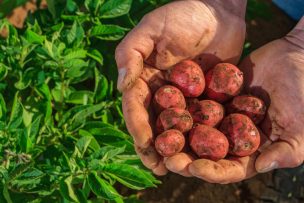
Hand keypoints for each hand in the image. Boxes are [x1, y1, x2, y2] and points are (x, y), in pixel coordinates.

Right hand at [118, 0, 246, 174]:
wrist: (220, 11)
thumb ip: (132, 54)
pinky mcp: (204, 98)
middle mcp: (160, 91)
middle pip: (154, 122)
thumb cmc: (183, 14)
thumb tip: (121, 87)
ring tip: (177, 169)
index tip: (145, 145)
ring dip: (175, 148)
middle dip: (154, 146)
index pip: (136, 106)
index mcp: (144, 77)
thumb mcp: (152, 28)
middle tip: (158, 168)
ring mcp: (183, 96)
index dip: (138, 127)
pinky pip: (200, 121)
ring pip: (175, 127)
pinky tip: (202, 154)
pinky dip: (198, 138)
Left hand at [177, 17, 303, 183]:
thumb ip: (286, 150)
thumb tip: (263, 166)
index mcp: (251, 151)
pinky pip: (195, 105)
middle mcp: (232, 137)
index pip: (229, 168)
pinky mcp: (213, 98)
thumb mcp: (301, 126)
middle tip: (169, 160)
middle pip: (206, 154)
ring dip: (178, 138)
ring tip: (160, 140)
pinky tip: (165, 113)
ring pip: (196, 131)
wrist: (295, 56)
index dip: (212, 170)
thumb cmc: (303, 92)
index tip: (194, 168)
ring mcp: (221, 117)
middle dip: (187, 159)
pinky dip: (181, 110)